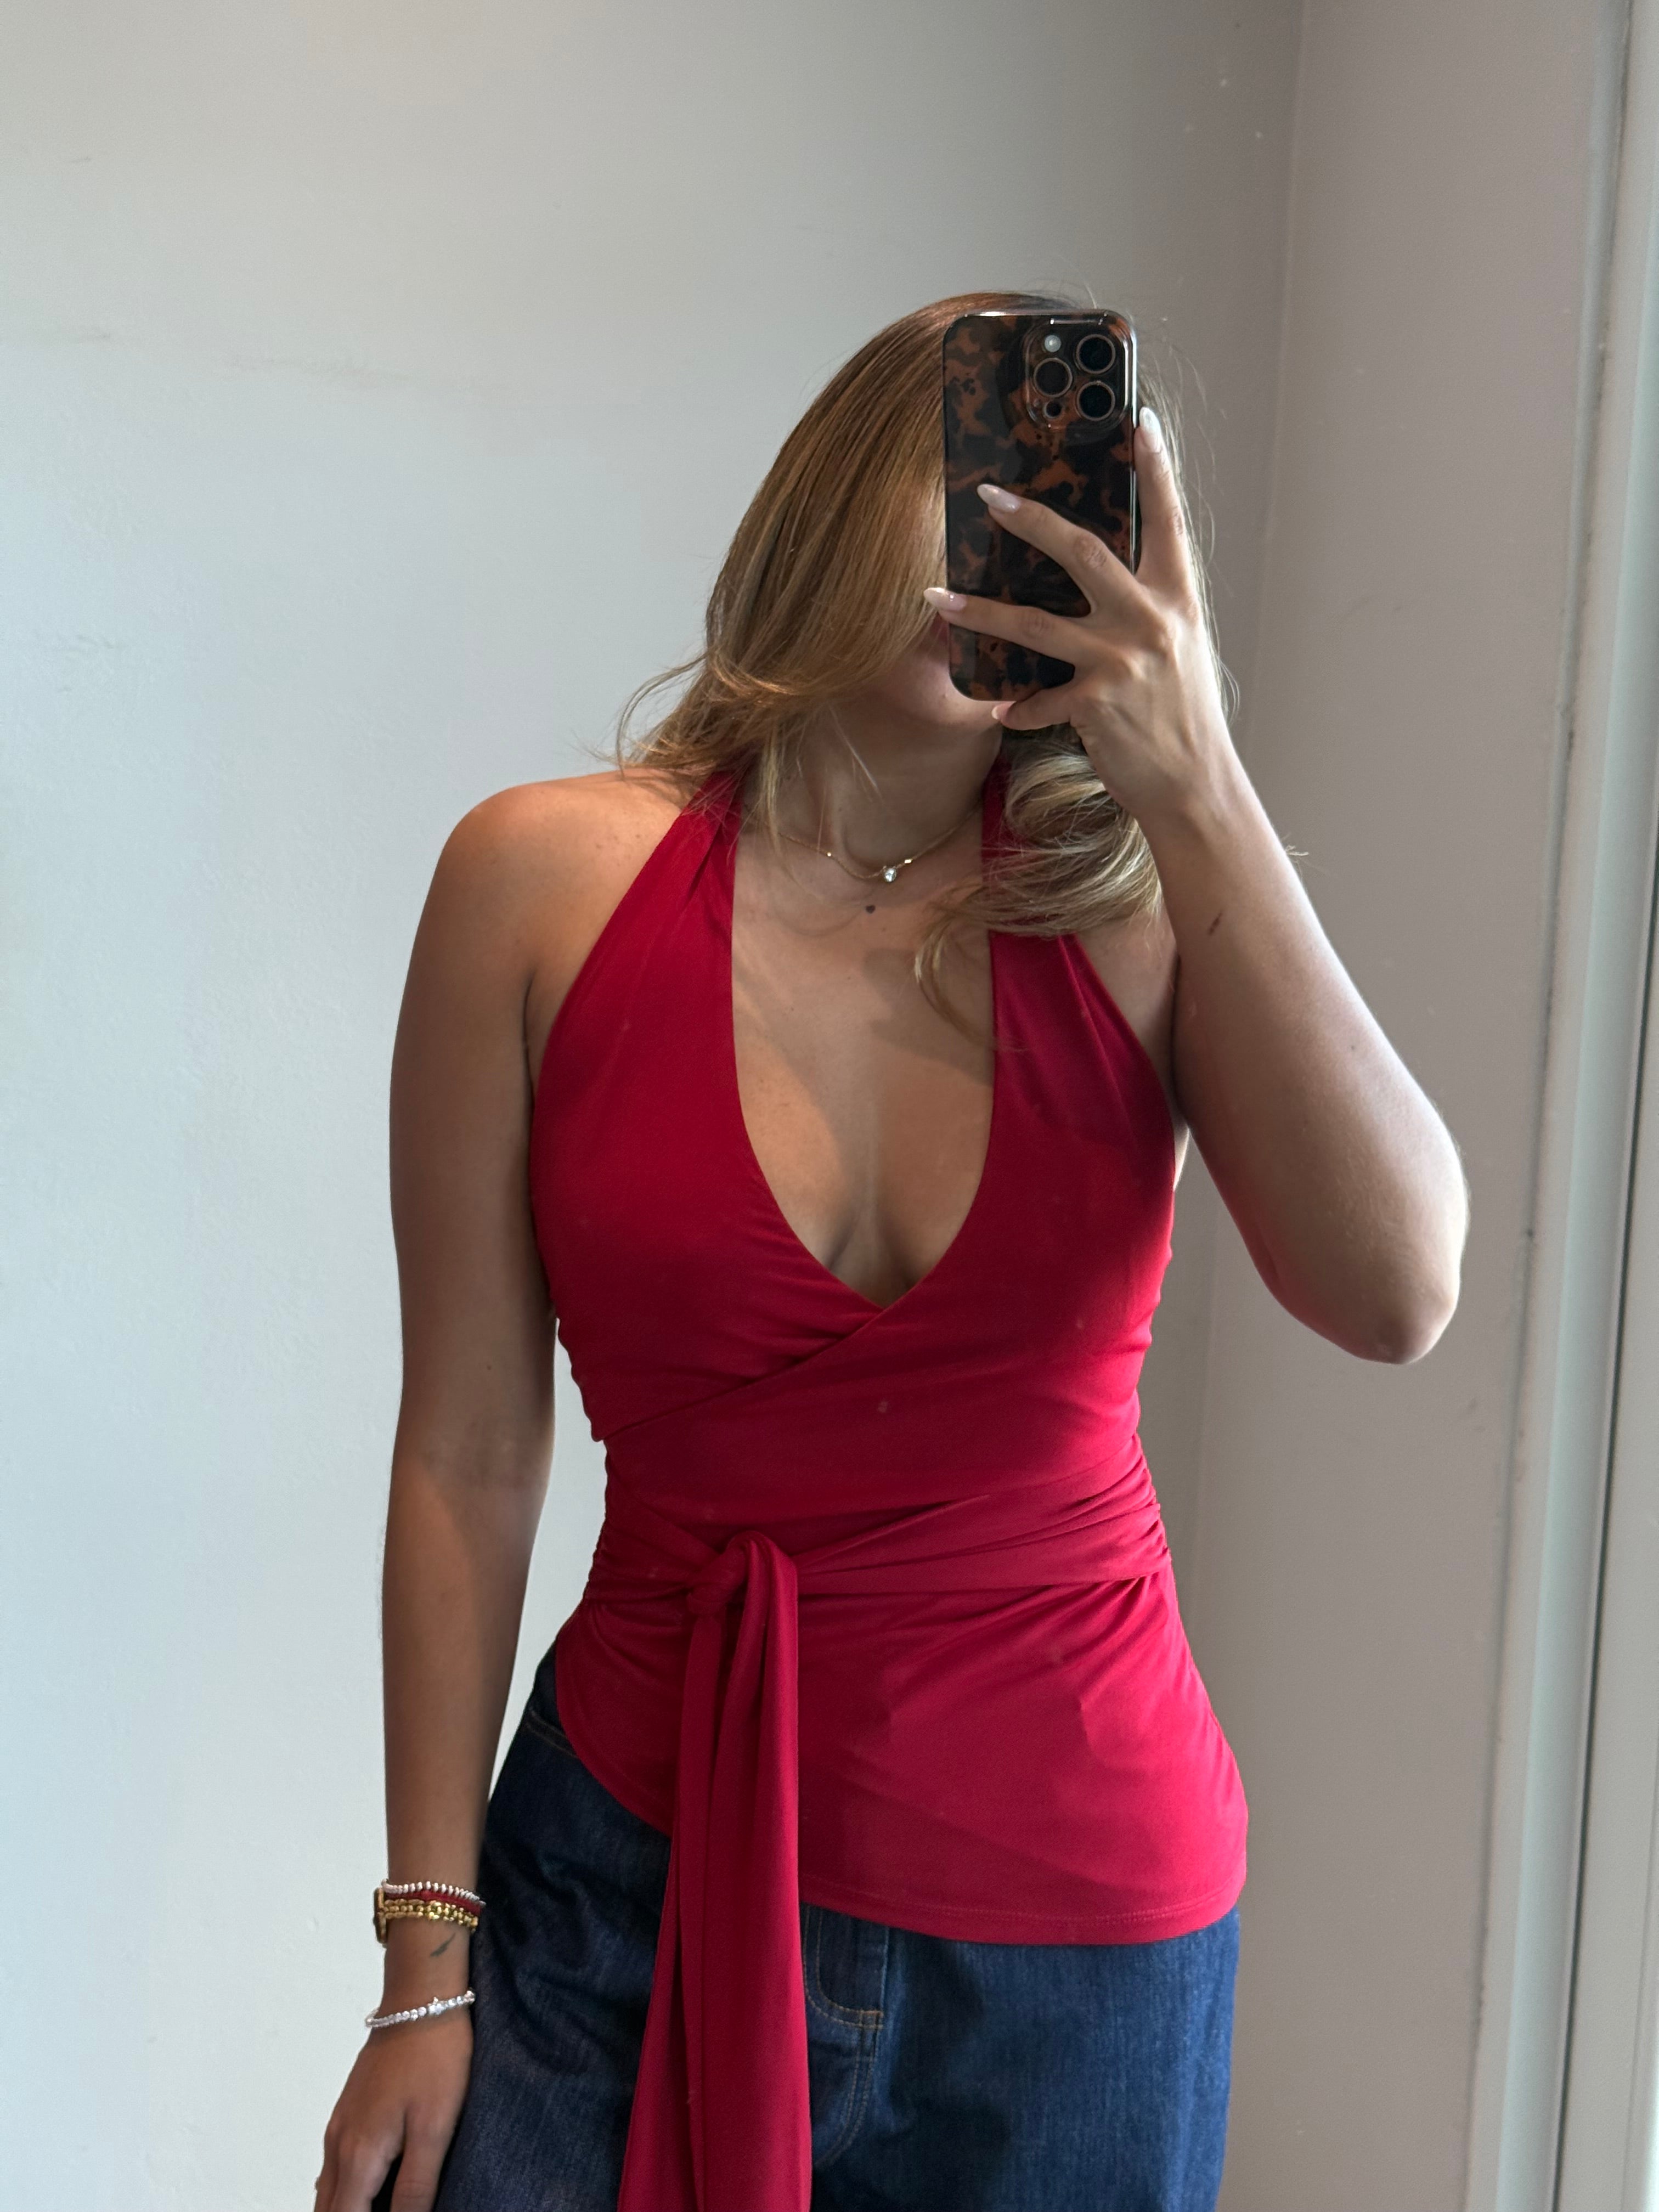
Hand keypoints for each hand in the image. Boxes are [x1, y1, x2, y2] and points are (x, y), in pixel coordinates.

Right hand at [314, 2010, 472, 2211]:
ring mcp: (339, 2127)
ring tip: (379, 2206)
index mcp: (358, 2155)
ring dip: (347, 2209)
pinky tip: (373, 2192)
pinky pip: (335, 2168)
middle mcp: (338, 2145)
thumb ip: (416, 2188)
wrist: (420, 2000)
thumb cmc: (434, 2059)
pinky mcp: (348, 2112)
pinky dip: (346, 2191)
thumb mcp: (435, 2129)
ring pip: (328, 2192)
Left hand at [923, 410, 1236, 831]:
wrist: (1195, 784)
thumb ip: (1145, 608)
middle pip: (1083, 551)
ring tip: (936, 596)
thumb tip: (1103, 578)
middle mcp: (1151, 621)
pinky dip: (1019, 707)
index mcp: (1177, 599)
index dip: (1156, 469)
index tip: (1138, 421)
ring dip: (979, 609)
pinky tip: (1004, 712)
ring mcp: (1122, 662)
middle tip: (989, 495)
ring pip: (1035, 623)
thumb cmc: (1180, 715)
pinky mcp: (1097, 705)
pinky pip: (1038, 698)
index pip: (1168, 521)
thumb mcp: (1178, 649)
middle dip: (1032, 519)